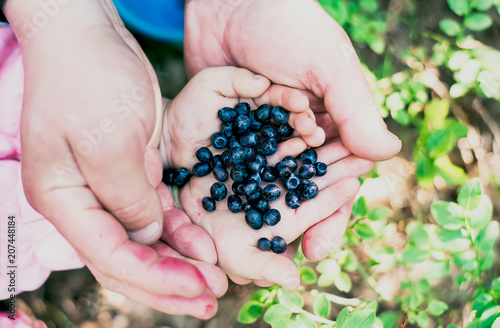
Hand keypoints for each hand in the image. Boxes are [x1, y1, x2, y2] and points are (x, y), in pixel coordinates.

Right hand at [4, 0, 223, 317]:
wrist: (89, 38)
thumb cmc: (89, 80)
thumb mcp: (109, 141)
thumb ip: (127, 197)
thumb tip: (150, 236)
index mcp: (66, 201)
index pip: (110, 258)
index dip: (156, 280)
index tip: (198, 290)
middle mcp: (84, 203)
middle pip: (127, 261)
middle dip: (170, 284)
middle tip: (211, 298)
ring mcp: (108, 189)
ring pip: (146, 243)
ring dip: (180, 263)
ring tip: (216, 280)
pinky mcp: (133, 173)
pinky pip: (158, 215)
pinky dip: (182, 232)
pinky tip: (207, 245)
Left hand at [162, 66, 324, 168]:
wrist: (169, 141)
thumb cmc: (189, 107)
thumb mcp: (210, 82)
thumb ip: (236, 78)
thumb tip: (264, 83)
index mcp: (258, 101)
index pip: (281, 99)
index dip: (293, 101)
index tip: (301, 104)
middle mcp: (264, 124)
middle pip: (290, 123)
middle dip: (304, 124)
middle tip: (314, 128)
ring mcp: (260, 147)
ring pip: (286, 143)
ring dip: (301, 143)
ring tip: (314, 142)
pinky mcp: (253, 168)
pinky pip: (272, 165)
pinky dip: (285, 162)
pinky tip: (298, 159)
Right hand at [178, 140, 372, 288]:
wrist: (177, 205)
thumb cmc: (207, 236)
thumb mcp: (236, 256)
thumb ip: (265, 268)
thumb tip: (297, 282)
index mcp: (281, 216)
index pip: (312, 206)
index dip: (333, 197)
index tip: (355, 184)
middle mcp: (276, 190)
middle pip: (311, 177)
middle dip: (337, 166)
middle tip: (364, 155)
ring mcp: (264, 168)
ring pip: (296, 154)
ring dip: (319, 144)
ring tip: (342, 132)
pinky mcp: (251, 148)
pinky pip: (271, 136)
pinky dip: (288, 128)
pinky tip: (305, 117)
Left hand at [184, 0, 399, 259]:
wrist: (233, 1)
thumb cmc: (289, 26)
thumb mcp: (328, 66)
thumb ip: (354, 109)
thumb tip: (388, 154)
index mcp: (328, 125)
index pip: (335, 179)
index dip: (329, 214)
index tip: (317, 248)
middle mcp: (293, 137)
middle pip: (297, 192)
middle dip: (291, 227)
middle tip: (279, 264)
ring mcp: (257, 137)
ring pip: (263, 187)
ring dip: (258, 218)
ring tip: (247, 253)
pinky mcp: (225, 132)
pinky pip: (228, 168)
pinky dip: (226, 194)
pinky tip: (217, 220)